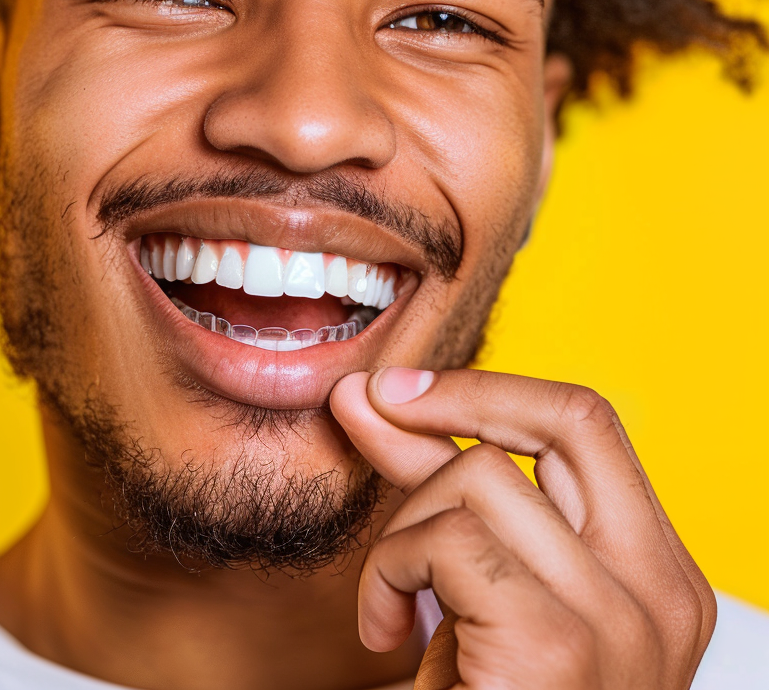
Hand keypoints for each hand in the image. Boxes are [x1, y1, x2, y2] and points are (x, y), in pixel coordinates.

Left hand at [330, 368, 715, 689]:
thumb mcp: (476, 586)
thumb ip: (438, 493)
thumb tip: (372, 396)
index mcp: (655, 574)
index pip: (589, 425)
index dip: (493, 389)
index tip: (407, 388)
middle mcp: (659, 592)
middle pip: (565, 418)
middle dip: (456, 395)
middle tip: (372, 402)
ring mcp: (619, 619)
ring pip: (480, 476)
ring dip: (405, 529)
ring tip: (394, 602)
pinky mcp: (556, 645)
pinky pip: (444, 541)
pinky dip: (389, 574)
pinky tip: (388, 636)